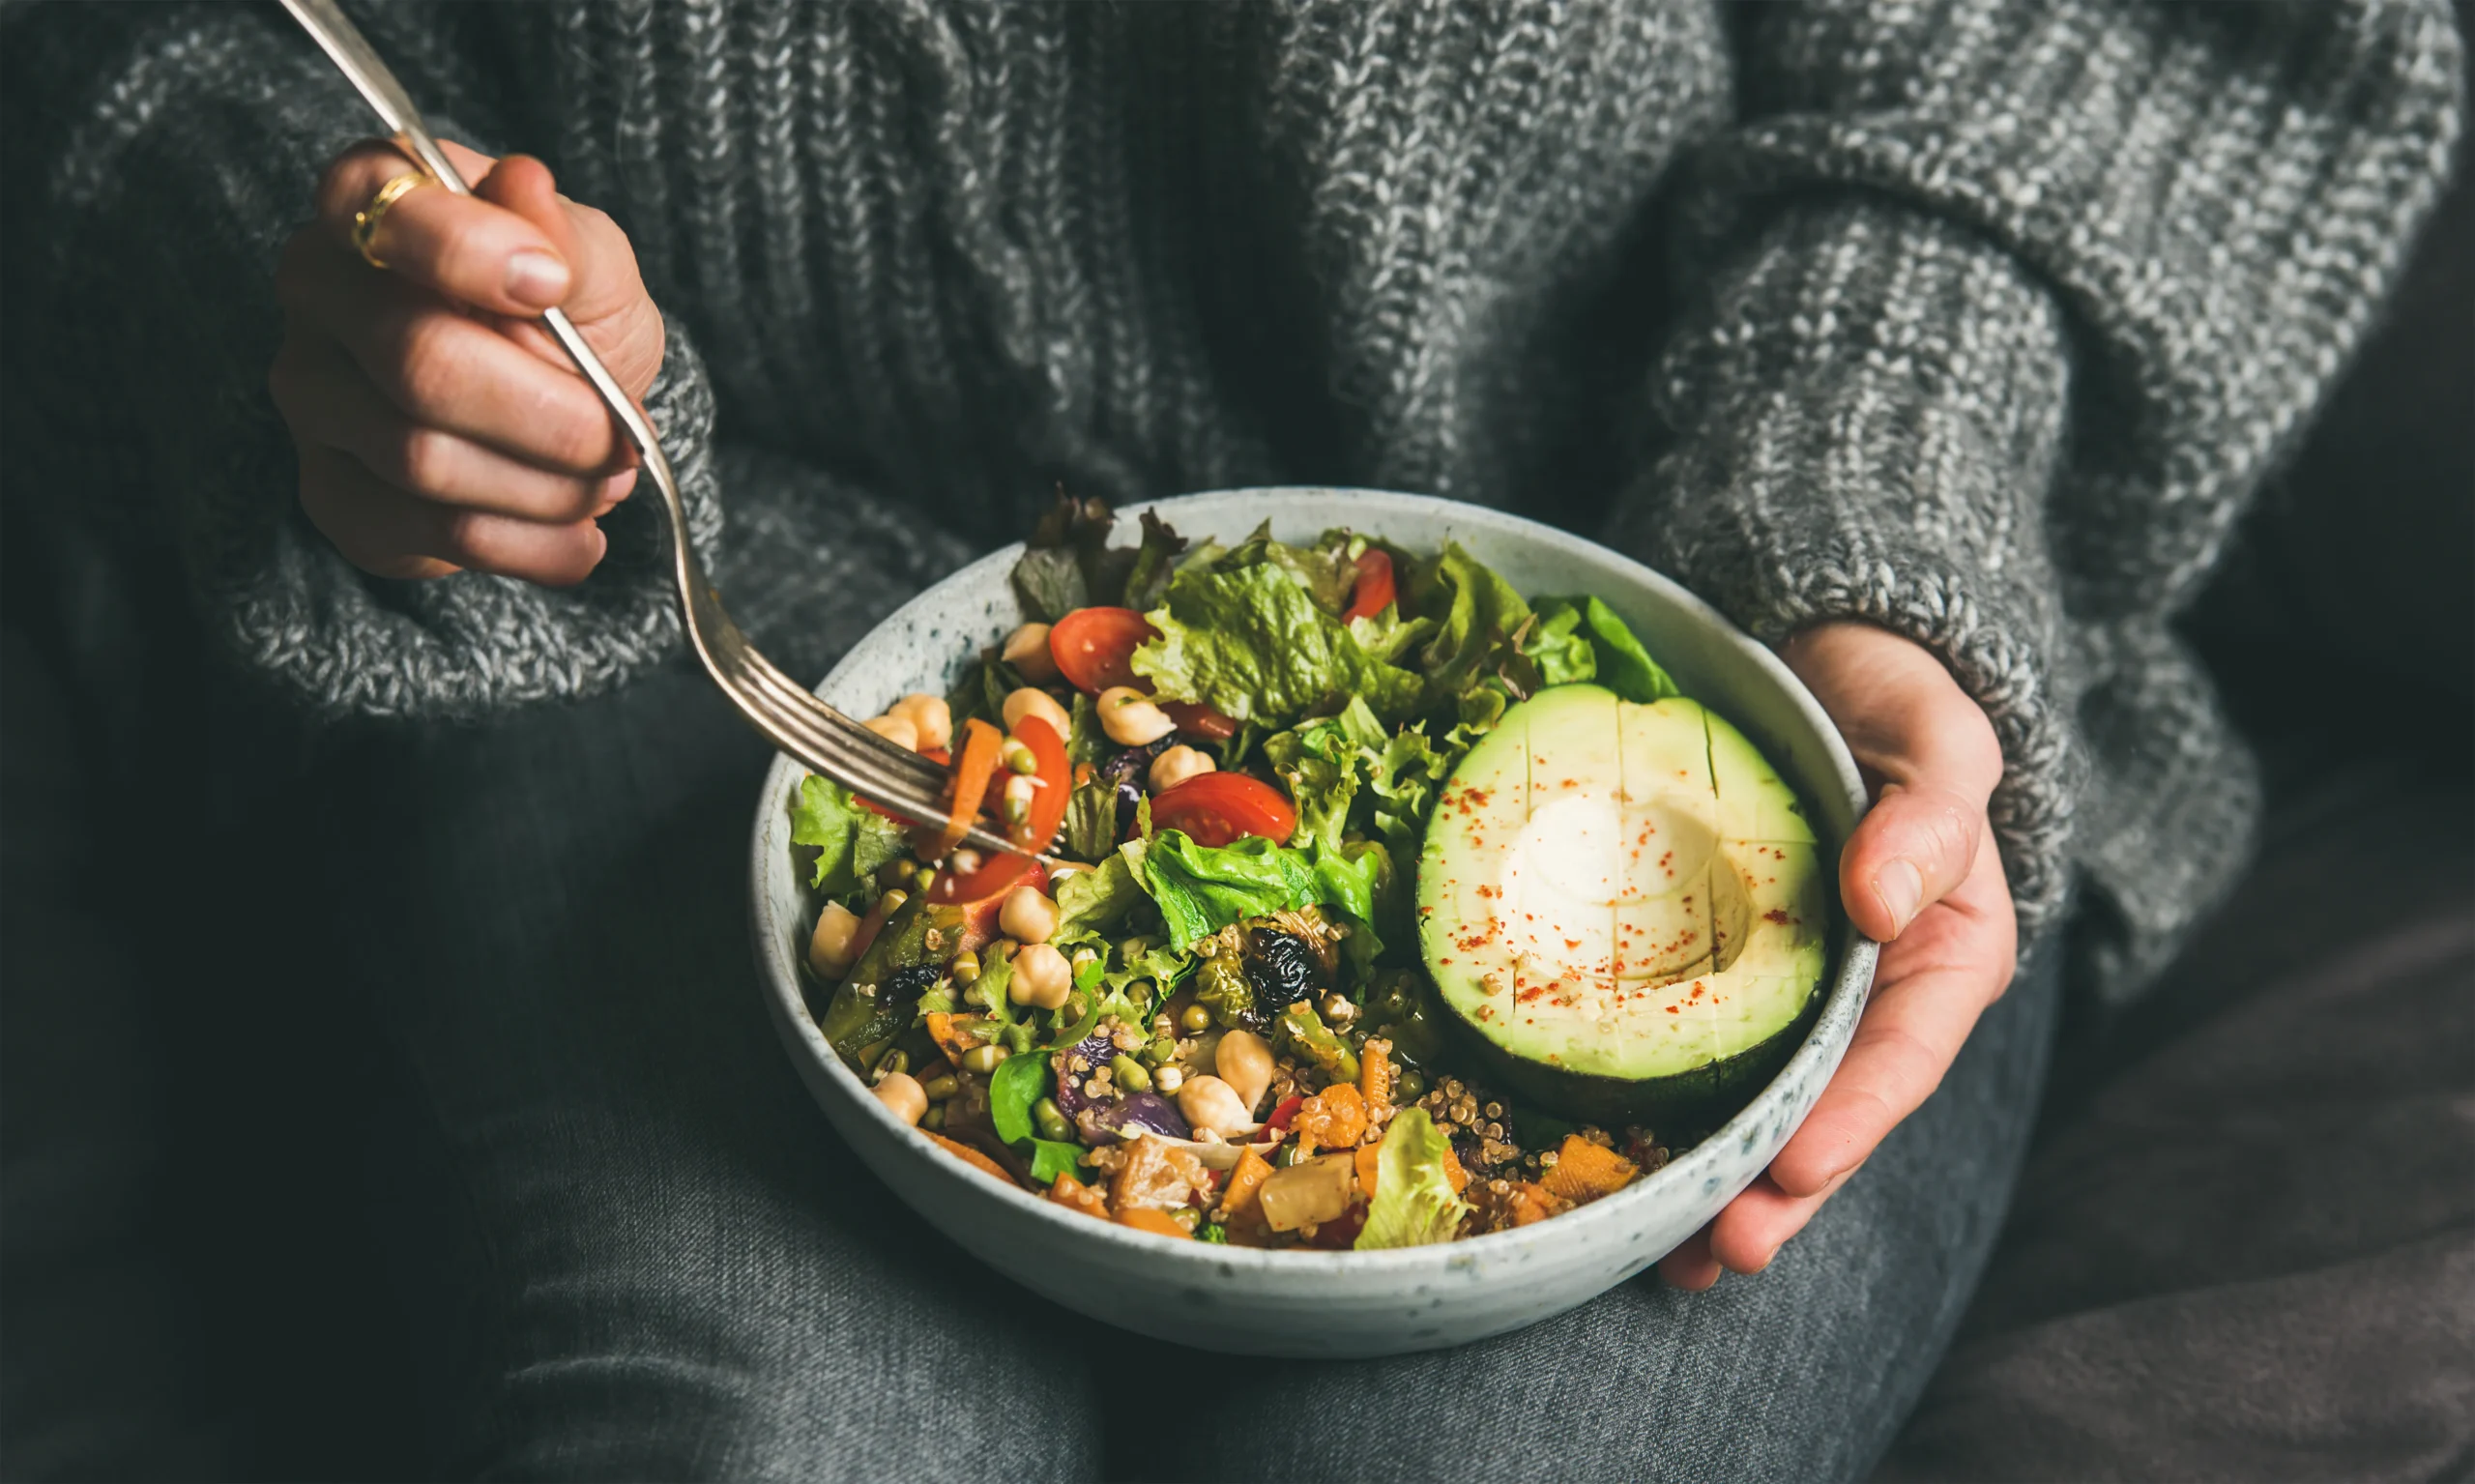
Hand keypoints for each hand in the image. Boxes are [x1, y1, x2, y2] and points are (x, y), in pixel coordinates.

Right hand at [269, 139, 662, 584]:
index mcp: (371, 201)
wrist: (562, 405)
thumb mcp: (592, 262)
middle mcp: (318, 292)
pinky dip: (525, 546)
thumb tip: (524, 186)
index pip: (385, 214)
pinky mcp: (332, 491)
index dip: (470, 255)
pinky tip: (577, 539)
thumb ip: (564, 236)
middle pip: (417, 361)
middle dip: (546, 415)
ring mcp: (312, 395)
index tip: (553, 287)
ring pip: (422, 459)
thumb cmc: (567, 309)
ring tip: (608, 481)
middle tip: (621, 438)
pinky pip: (424, 533)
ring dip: (545, 488)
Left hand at [1657, 622, 2017, 1288]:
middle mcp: (1869, 998)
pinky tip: (1614, 1172)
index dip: (1852, 1121)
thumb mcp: (1936, 739)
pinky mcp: (1721, 979)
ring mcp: (1793, 996)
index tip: (1796, 1167)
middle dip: (1776, 1190)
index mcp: (1941, 958)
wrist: (1825, 666)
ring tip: (1668, 1256)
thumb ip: (1929, 817)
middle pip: (1828, 1113)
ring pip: (1761, 1108)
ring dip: (1717, 1185)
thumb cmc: (1894, 703)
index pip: (1902, 1057)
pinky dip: (1660, 1118)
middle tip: (1718, 1248)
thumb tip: (1881, 898)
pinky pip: (1693, 1056)